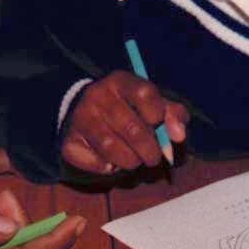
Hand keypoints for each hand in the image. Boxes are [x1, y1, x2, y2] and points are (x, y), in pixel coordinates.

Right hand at [60, 70, 188, 173]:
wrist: (84, 111)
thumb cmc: (127, 109)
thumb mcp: (151, 103)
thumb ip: (172, 114)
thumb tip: (179, 135)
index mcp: (120, 80)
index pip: (144, 93)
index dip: (158, 113)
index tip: (158, 123)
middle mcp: (97, 95)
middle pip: (132, 128)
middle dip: (150, 151)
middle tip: (153, 157)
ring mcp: (81, 118)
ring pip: (112, 148)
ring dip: (131, 162)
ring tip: (135, 160)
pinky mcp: (70, 141)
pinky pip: (95, 163)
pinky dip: (109, 168)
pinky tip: (111, 161)